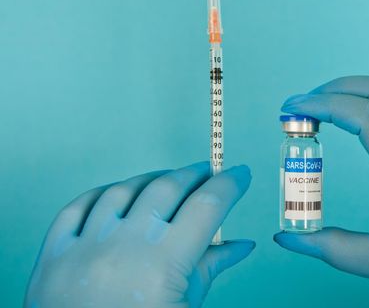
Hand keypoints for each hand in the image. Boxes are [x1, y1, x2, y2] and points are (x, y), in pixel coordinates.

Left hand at [25, 162, 253, 307]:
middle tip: (208, 172)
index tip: (239, 175)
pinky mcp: (53, 254)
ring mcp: (84, 247)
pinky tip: (120, 193)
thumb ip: (210, 270)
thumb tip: (242, 245)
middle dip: (195, 173)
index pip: (206, 206)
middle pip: (167, 188)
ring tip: (169, 181)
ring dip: (153, 179)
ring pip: (124, 189)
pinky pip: (78, 206)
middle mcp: (123, 247)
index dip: (229, 184)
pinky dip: (103, 193)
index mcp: (163, 266)